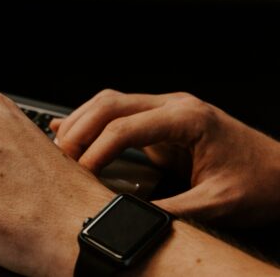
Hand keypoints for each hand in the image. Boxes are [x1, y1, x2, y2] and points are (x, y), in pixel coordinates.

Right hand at [51, 89, 279, 226]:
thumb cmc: (260, 182)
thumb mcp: (217, 204)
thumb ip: (172, 210)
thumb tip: (132, 218)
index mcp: (188, 118)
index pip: (126, 126)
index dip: (96, 150)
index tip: (80, 173)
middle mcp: (174, 106)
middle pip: (111, 104)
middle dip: (80, 129)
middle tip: (61, 157)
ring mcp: (167, 110)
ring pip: (110, 103)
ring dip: (82, 122)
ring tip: (61, 148)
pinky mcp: (161, 122)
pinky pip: (119, 114)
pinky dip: (92, 122)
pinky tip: (68, 127)